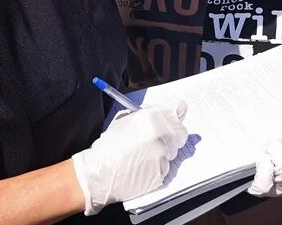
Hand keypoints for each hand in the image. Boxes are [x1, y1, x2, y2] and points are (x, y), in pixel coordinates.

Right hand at [72, 100, 187, 214]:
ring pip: (173, 151)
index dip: (175, 114)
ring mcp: (162, 154)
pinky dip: (157, 167)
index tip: (173, 118)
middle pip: (181, 131)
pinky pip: (166, 167)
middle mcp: (160, 134)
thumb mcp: (125, 120)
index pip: (178, 109)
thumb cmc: (109, 146)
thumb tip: (161, 114)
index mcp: (151, 117)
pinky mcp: (162, 172)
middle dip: (173, 135)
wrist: (100, 172)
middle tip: (159, 139)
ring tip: (143, 155)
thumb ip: (147, 116)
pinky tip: (142, 167)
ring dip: (164, 152)